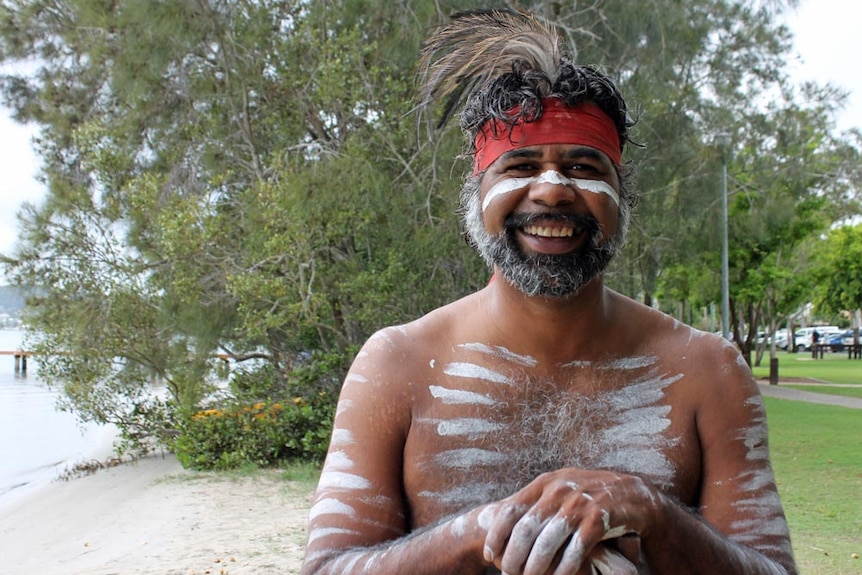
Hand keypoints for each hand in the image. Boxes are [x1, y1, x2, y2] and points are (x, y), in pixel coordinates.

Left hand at [481, 469, 657, 574]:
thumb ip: (536, 500)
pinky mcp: (599, 520)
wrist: (634, 493)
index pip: (511, 509)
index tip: (489, 554)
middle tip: (508, 574)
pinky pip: (575, 550)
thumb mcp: (560, 488)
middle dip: (514, 556)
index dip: (497, 534)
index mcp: (545, 482)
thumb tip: (503, 517)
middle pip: (526, 529)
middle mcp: (559, 490)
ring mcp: (579, 504)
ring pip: (548, 542)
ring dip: (535, 566)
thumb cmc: (589, 494)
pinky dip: (564, 568)